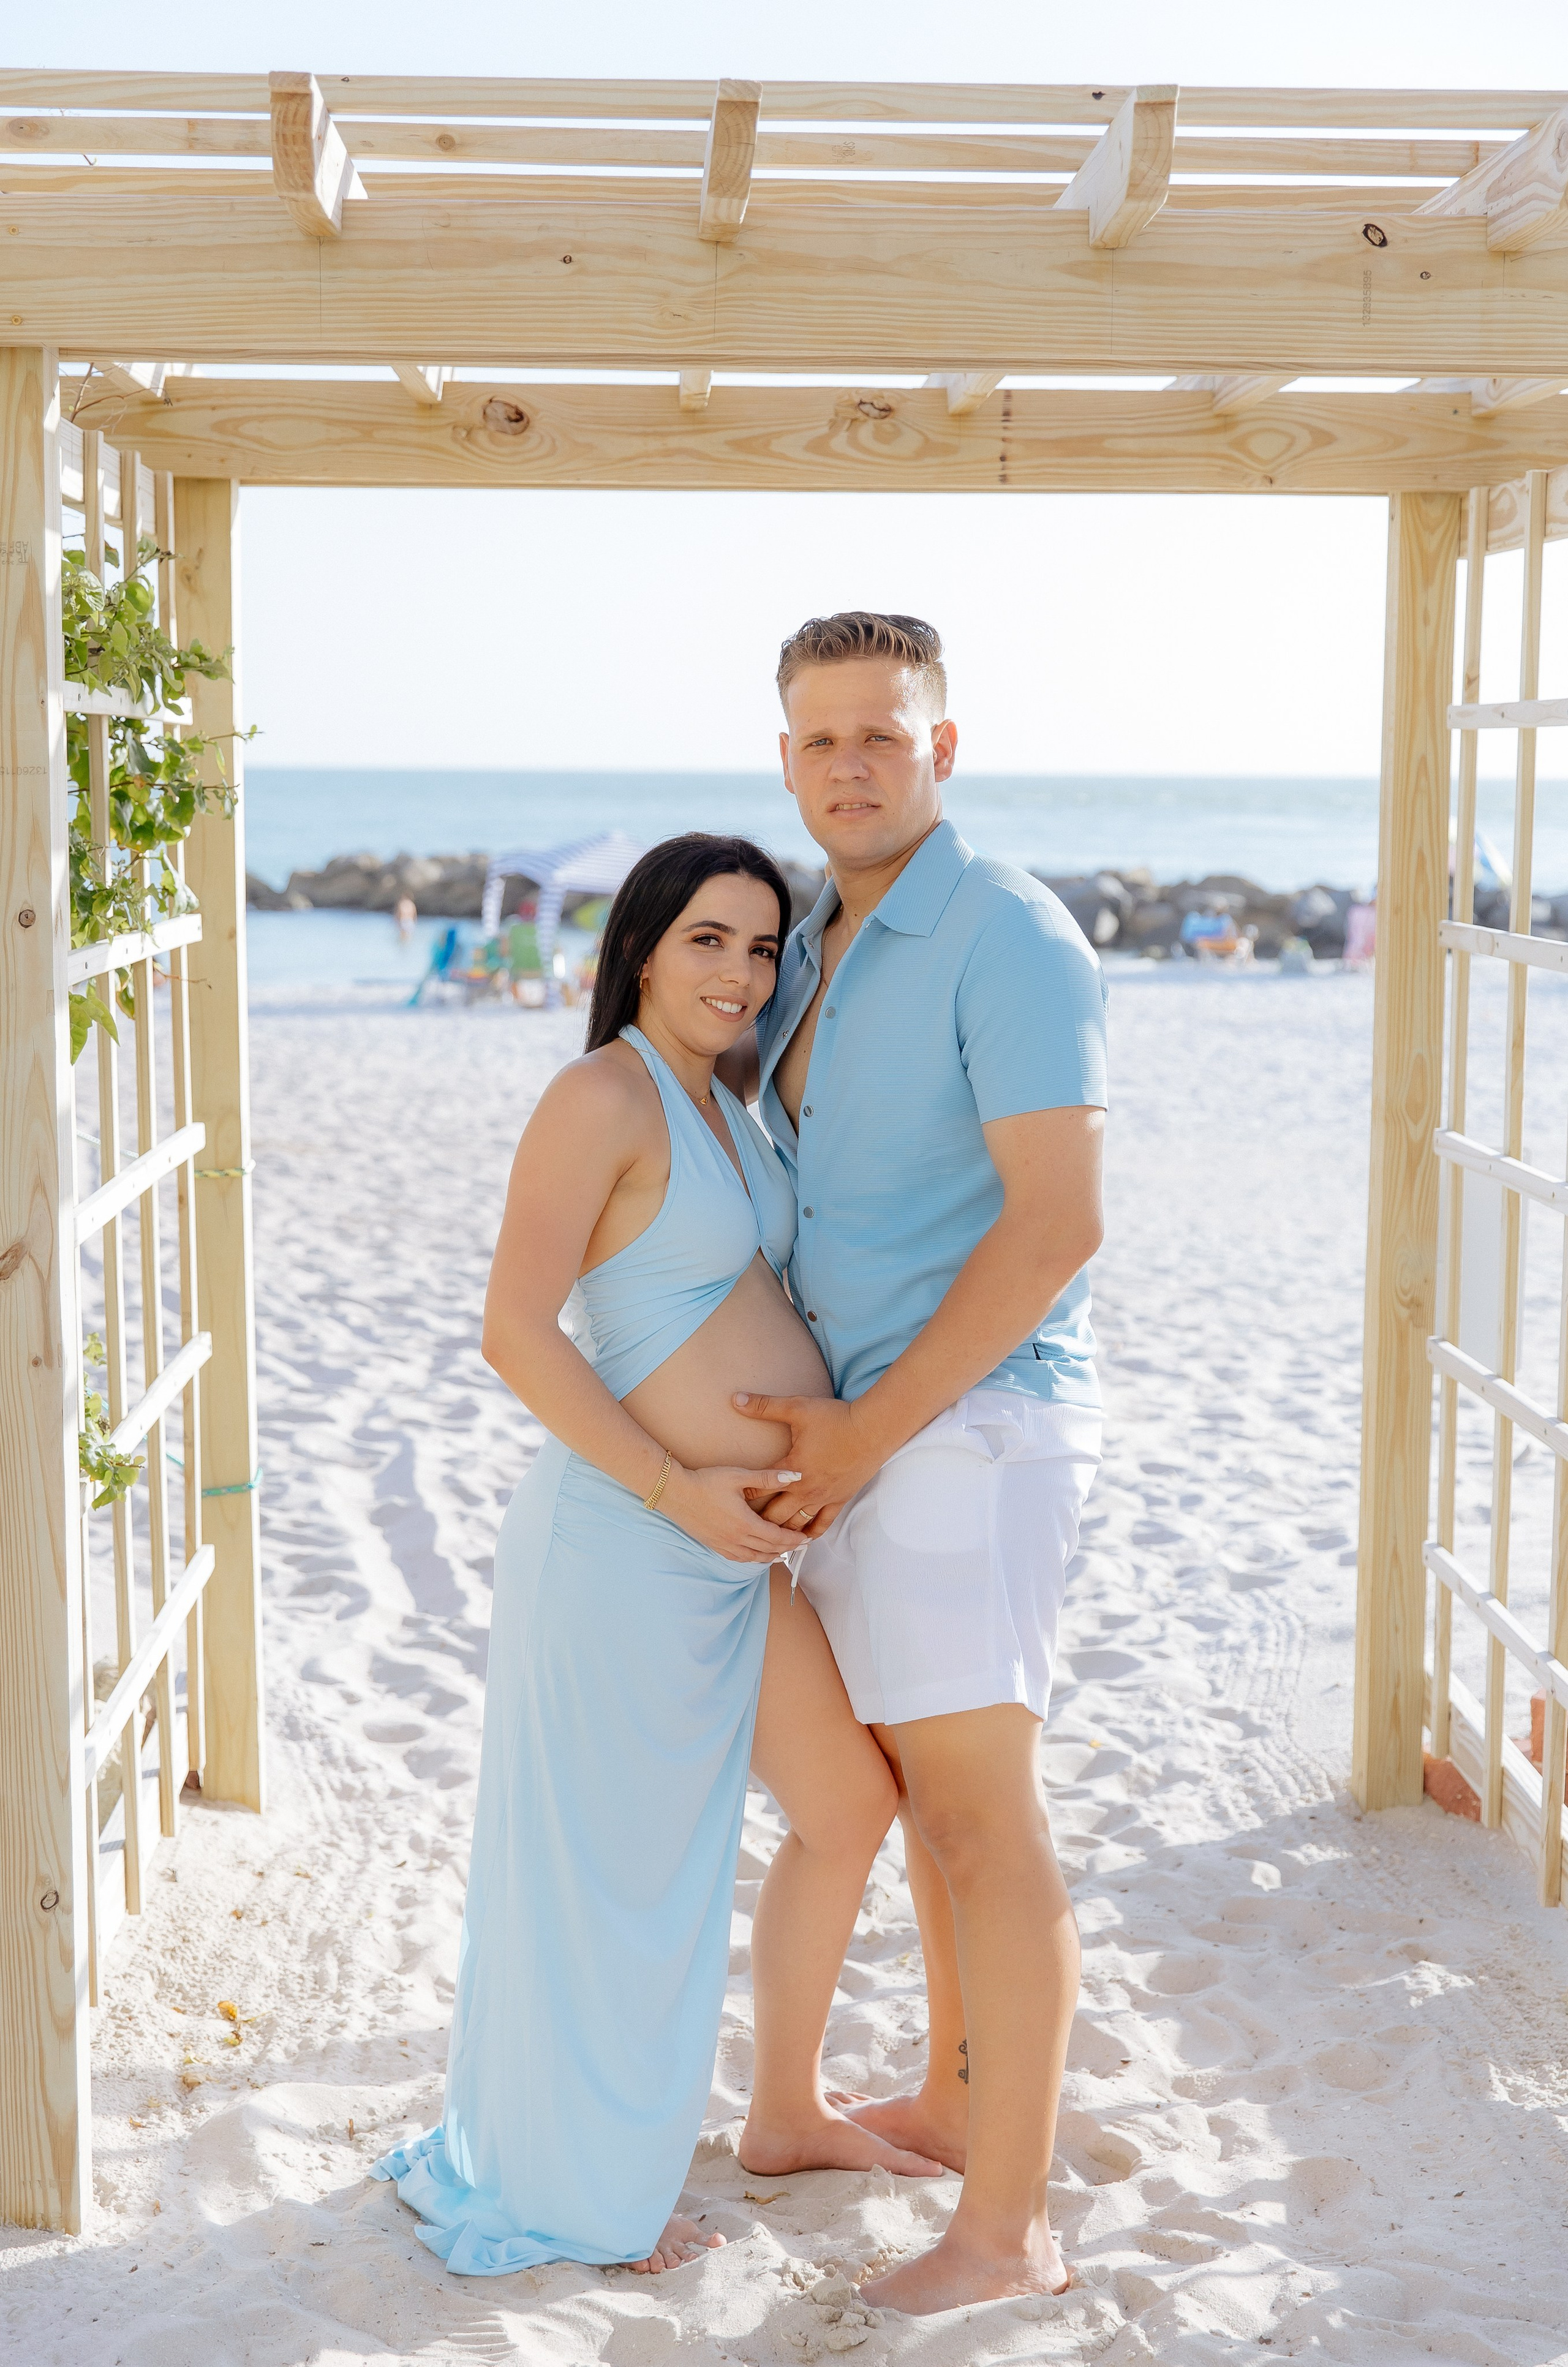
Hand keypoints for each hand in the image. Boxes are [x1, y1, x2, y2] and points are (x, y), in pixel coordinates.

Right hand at [660, 1463, 805, 1563]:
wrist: (675, 1493)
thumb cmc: (706, 1481)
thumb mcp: (738, 1476)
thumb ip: (767, 1478)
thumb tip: (795, 1476)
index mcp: (745, 1523)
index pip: (777, 1537)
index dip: (794, 1540)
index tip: (806, 1538)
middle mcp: (736, 1539)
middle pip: (769, 1550)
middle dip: (788, 1549)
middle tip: (801, 1547)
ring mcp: (724, 1545)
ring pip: (754, 1558)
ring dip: (771, 1556)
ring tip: (783, 1553)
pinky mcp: (714, 1545)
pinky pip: (739, 1558)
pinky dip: (753, 1559)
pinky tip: (757, 1555)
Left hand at [731, 1394, 883, 1534]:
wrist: (872, 1429)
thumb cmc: (835, 1418)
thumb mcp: (797, 1408)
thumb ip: (764, 1406)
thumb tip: (735, 1399)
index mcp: (791, 1470)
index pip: (758, 1488)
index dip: (742, 1494)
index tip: (731, 1499)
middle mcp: (805, 1490)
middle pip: (774, 1515)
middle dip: (758, 1521)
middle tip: (744, 1526)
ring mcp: (824, 1498)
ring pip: (797, 1525)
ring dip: (781, 1531)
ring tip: (767, 1537)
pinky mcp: (840, 1500)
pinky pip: (822, 1524)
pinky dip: (810, 1534)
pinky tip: (802, 1540)